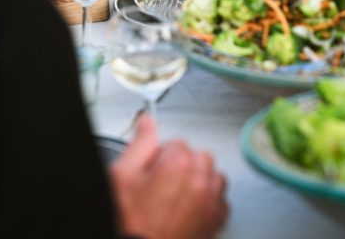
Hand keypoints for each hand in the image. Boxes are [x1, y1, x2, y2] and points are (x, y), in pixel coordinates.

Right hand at [109, 115, 228, 238]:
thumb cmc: (132, 221)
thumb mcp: (123, 176)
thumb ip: (139, 144)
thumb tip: (147, 122)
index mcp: (179, 163)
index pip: (176, 142)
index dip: (159, 156)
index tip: (152, 171)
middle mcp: (201, 180)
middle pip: (198, 156)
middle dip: (182, 164)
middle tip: (162, 183)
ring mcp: (211, 201)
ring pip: (213, 175)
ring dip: (199, 179)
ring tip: (177, 194)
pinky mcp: (216, 220)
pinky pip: (221, 199)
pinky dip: (209, 200)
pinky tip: (190, 207)